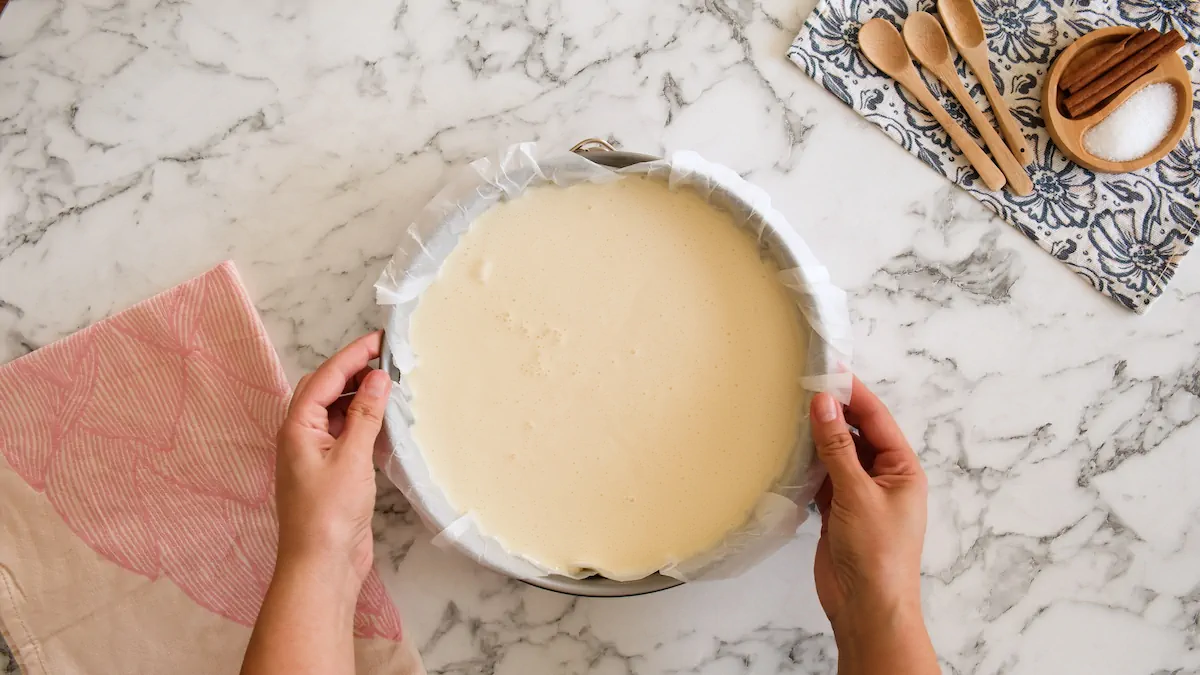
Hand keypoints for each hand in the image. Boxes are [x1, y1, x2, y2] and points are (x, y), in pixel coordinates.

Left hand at [274, 331, 391, 592]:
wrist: (321, 565)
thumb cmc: (328, 515)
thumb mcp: (351, 458)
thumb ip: (365, 415)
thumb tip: (378, 378)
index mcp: (297, 427)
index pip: (325, 377)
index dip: (352, 355)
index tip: (380, 340)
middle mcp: (301, 436)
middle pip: (326, 390)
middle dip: (354, 371)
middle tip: (387, 358)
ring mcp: (315, 455)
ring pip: (336, 411)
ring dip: (360, 396)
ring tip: (390, 384)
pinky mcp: (331, 472)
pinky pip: (346, 433)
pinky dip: (364, 421)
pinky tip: (385, 420)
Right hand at [811, 377, 935, 674]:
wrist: (867, 607)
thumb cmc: (877, 554)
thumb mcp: (857, 494)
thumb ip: (837, 447)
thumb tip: (824, 404)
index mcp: (903, 469)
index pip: (876, 419)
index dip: (853, 392)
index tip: (828, 369)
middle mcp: (885, 478)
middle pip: (857, 433)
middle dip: (834, 411)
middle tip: (803, 385)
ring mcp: (861, 496)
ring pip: (838, 454)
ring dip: (819, 437)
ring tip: (792, 411)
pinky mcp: (839, 512)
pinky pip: (824, 477)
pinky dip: (809, 464)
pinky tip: (791, 450)